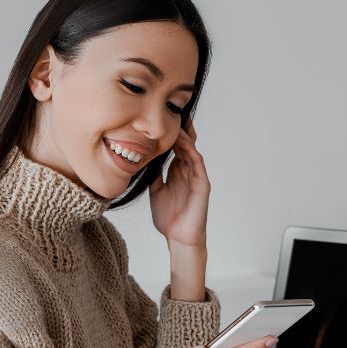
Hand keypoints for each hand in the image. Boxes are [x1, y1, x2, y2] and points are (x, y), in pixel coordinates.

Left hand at [149, 116, 209, 247]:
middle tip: (174, 109)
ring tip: (178, 121)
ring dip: (185, 136)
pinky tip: (184, 143)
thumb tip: (143, 160)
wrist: (178, 238)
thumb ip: (153, 175)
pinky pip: (198, 164)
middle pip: (186, 143)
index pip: (176, 146)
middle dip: (181, 127)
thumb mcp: (156, 191)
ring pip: (192, 150)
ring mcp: (196, 176)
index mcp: (177, 171)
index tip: (162, 117)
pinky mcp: (203, 185)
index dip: (170, 132)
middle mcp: (188, 170)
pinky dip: (191, 152)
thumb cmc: (169, 217)